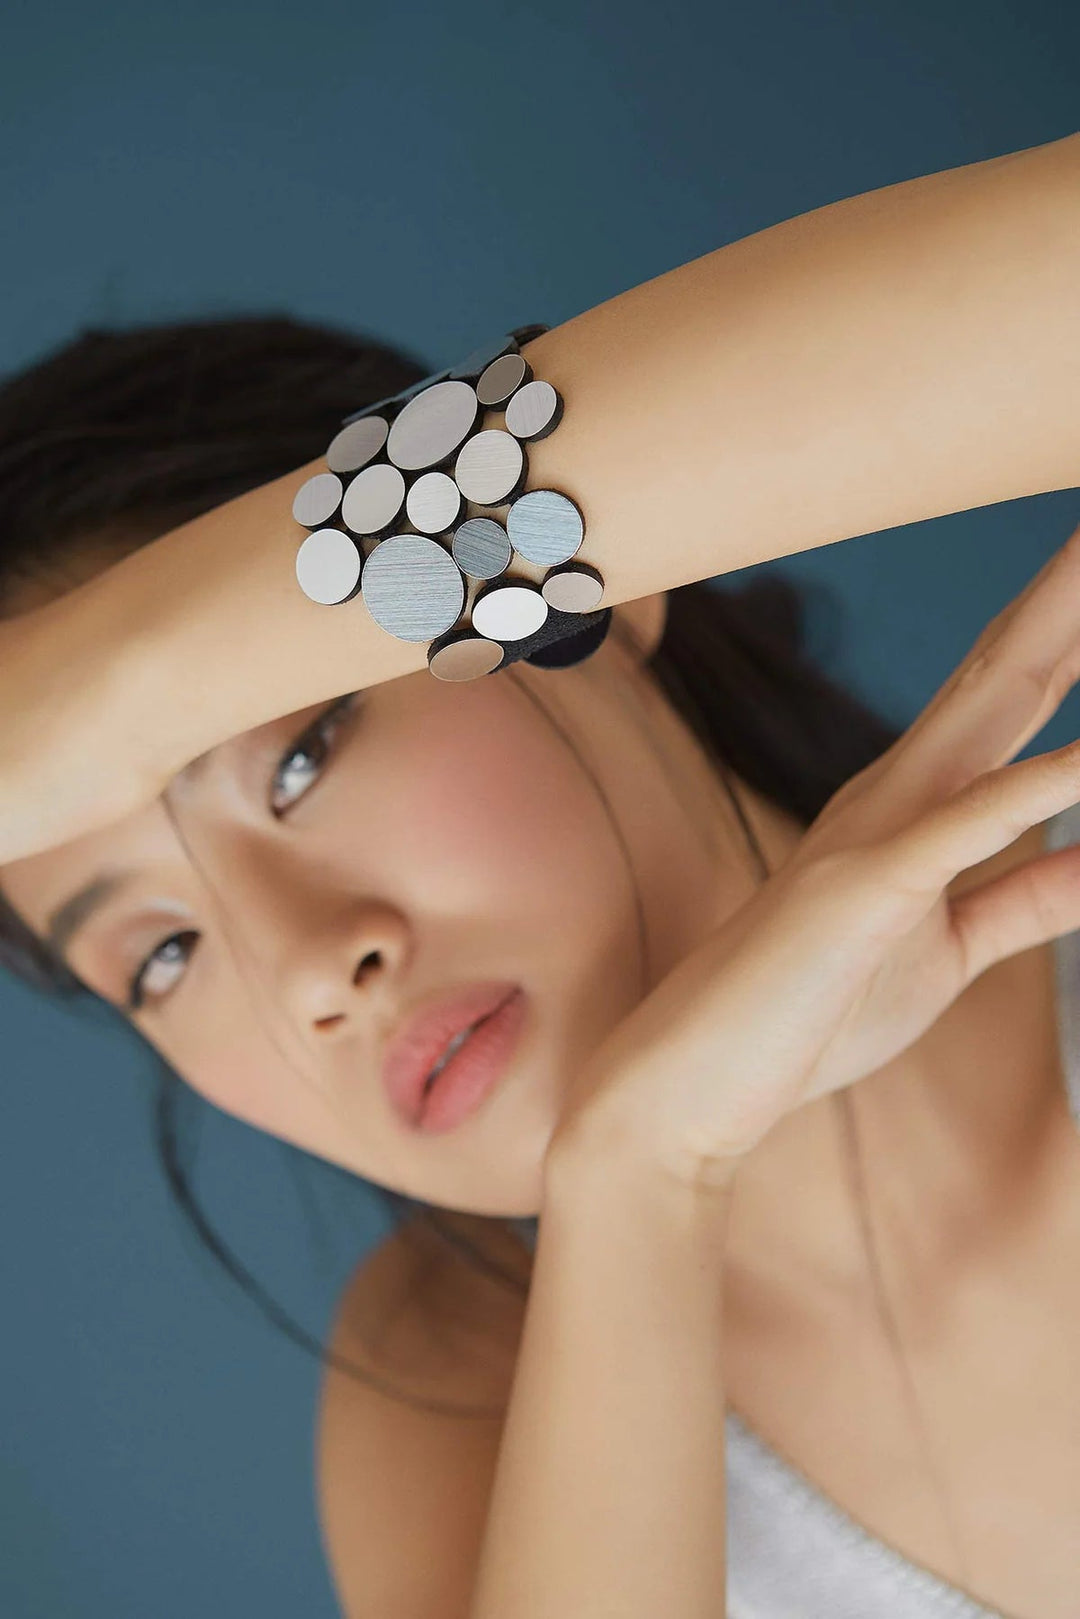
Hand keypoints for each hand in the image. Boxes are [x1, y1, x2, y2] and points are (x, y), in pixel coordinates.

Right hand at [548, 520, 1079, 1193]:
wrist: (691, 1079)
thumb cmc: (810, 1012)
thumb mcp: (953, 951)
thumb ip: (1029, 896)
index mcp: (915, 802)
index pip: (1015, 692)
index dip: (1071, 628)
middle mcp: (896, 792)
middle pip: (1009, 668)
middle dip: (1069, 593)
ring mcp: (876, 834)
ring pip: (991, 712)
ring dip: (1063, 638)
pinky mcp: (864, 891)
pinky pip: (966, 830)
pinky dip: (1040, 787)